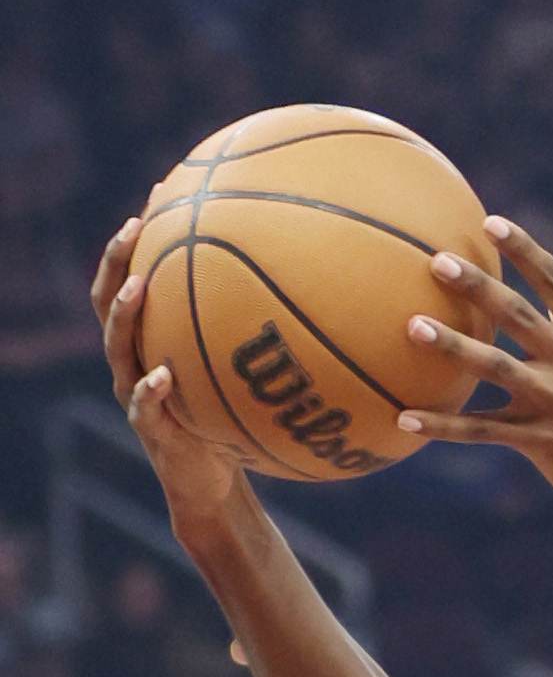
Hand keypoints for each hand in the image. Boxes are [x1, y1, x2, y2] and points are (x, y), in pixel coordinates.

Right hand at [93, 219, 243, 531]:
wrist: (214, 483)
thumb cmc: (234, 421)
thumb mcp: (247, 375)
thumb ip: (261, 338)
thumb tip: (319, 290)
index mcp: (153, 340)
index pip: (134, 278)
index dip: (141, 239)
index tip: (158, 193)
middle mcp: (136, 359)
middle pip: (109, 301)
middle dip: (117, 261)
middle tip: (135, 227)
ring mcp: (137, 393)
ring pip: (118, 347)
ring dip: (125, 315)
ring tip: (137, 287)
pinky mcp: (151, 430)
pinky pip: (144, 406)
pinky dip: (151, 389)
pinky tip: (163, 374)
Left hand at [397, 217, 552, 521]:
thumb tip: (534, 298)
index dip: (524, 250)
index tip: (490, 223)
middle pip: (519, 315)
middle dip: (477, 286)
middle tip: (436, 261)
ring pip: (497, 368)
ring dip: (453, 346)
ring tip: (413, 326)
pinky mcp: (544, 442)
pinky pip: (484, 430)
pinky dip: (443, 425)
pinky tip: (405, 419)